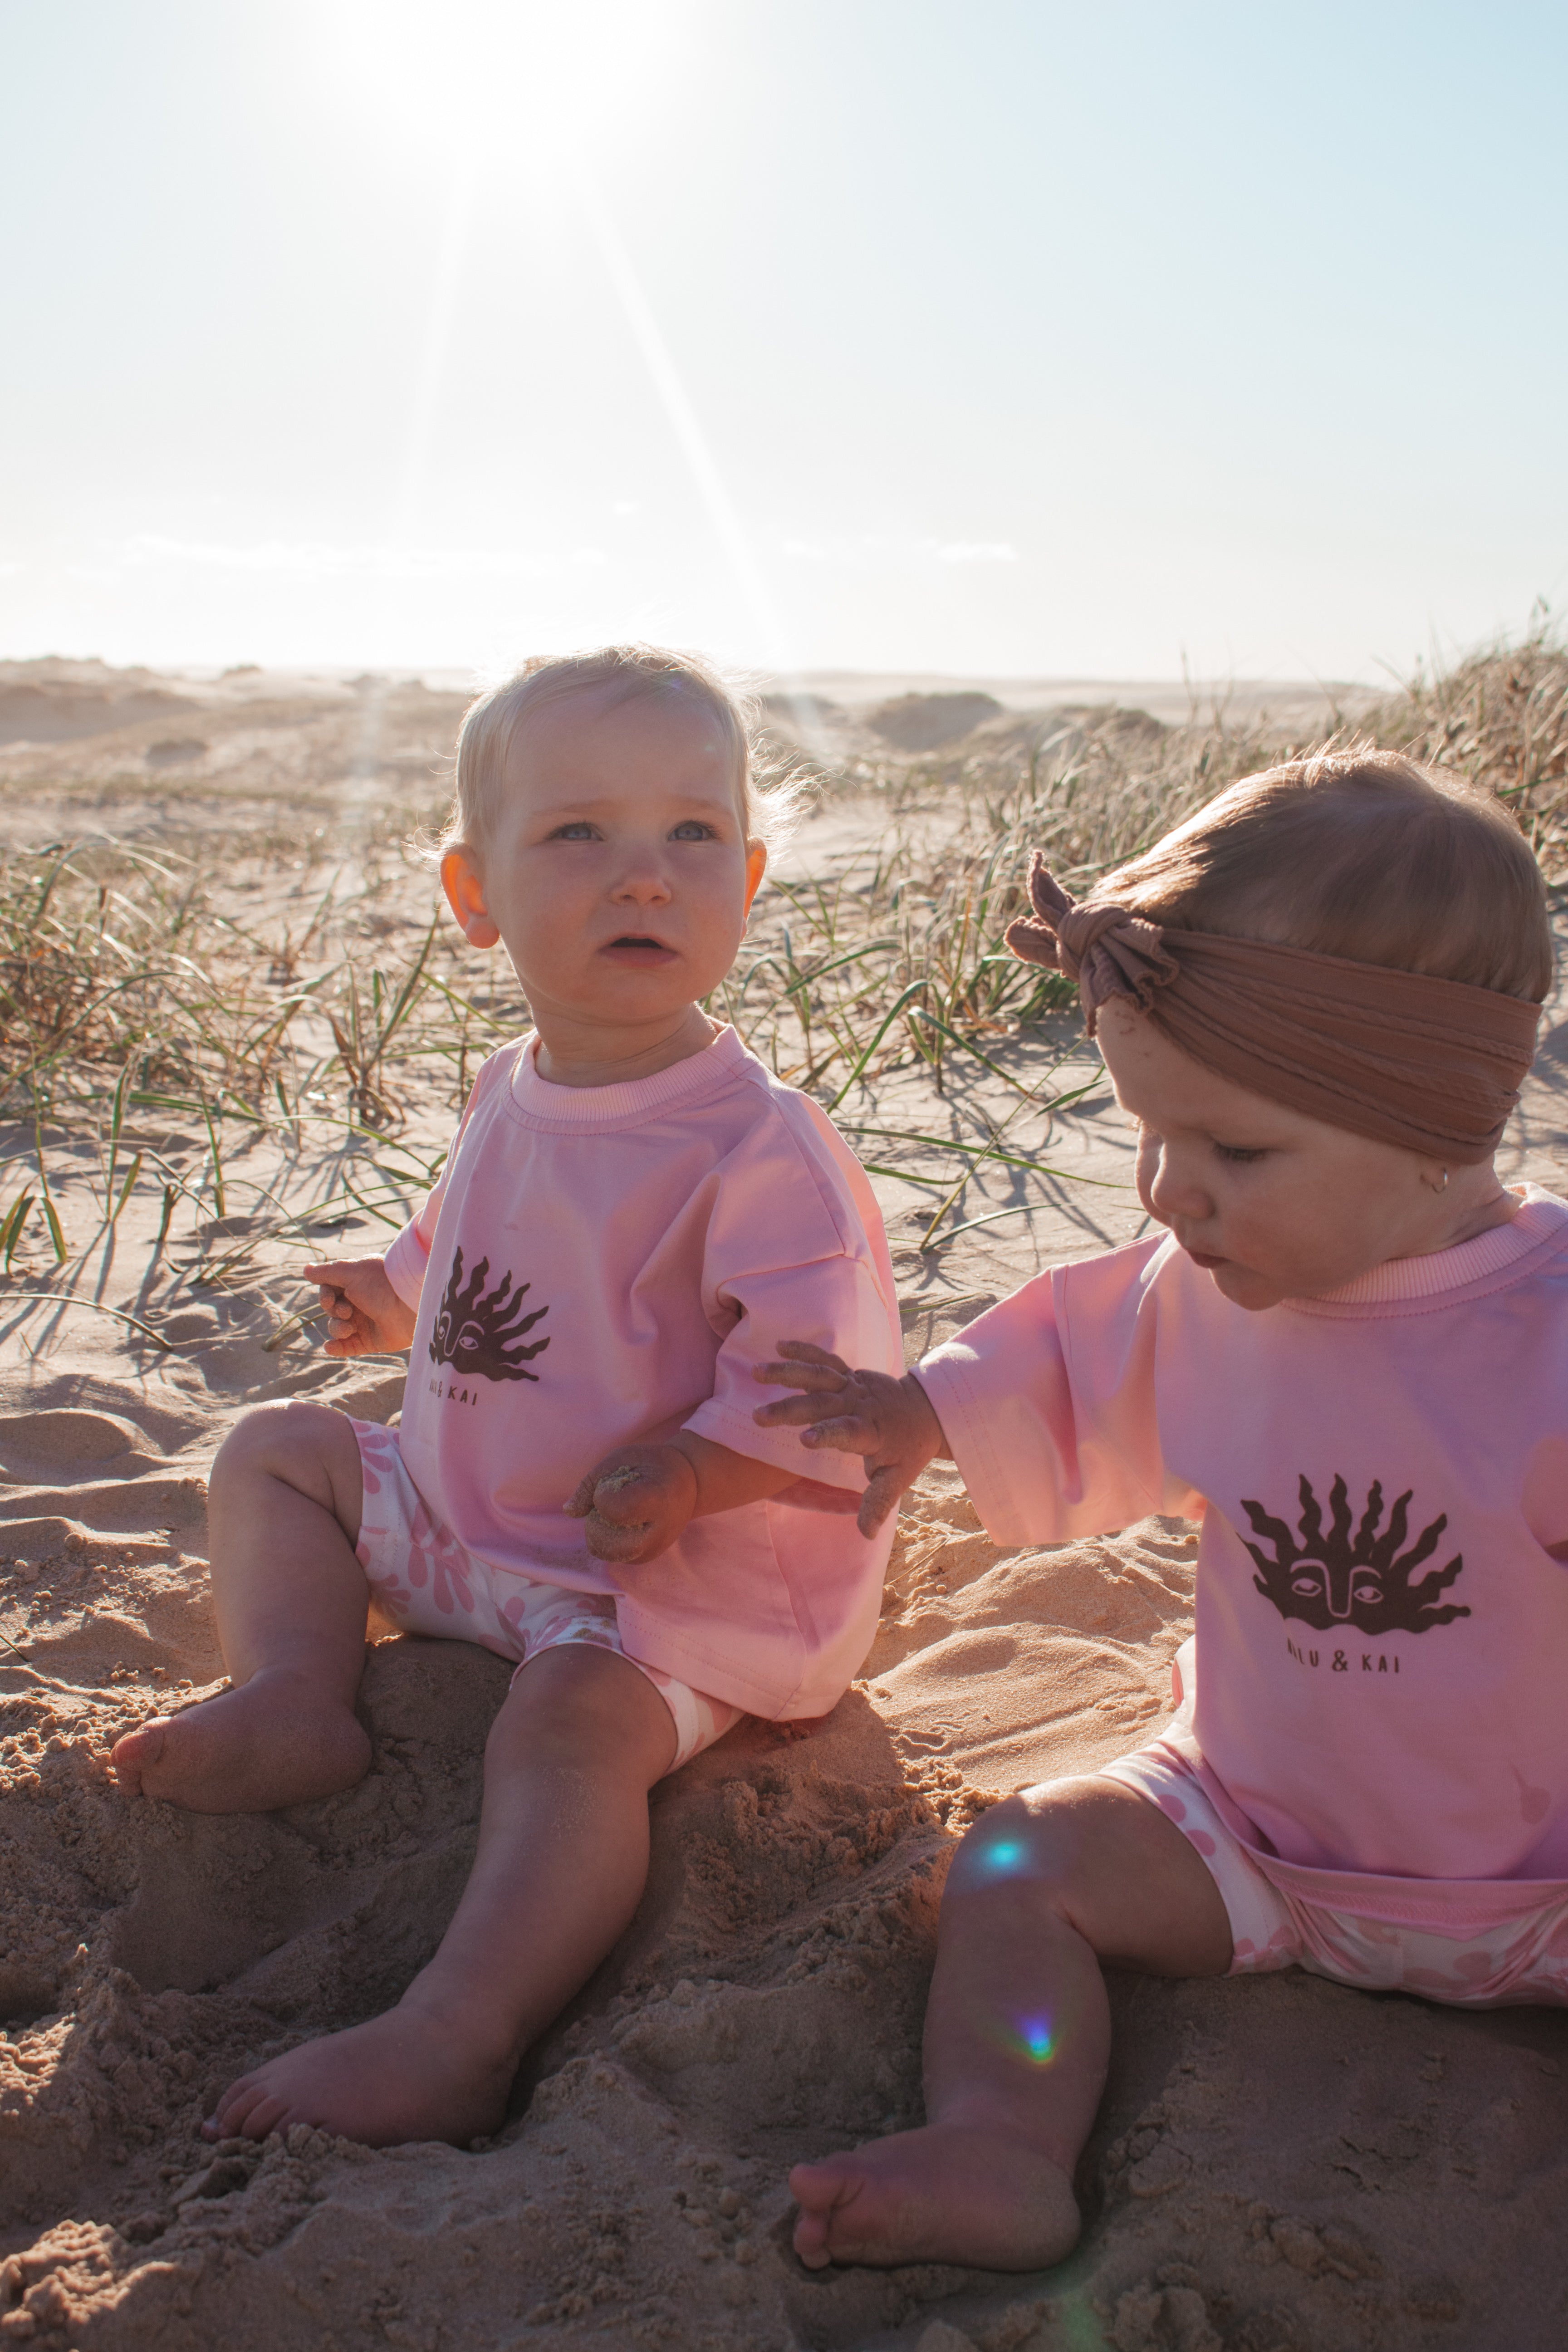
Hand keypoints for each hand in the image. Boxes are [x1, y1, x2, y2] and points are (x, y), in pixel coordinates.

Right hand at [302, 1258, 417, 1358]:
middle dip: (333, 1311)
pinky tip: (330, 1346)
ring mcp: (365, 1322)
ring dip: (336, 1328)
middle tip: (346, 1310)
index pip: (329, 1290)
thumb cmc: (381, 1284)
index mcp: (357, 1283)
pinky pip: (347, 1347)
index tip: (330, 1298)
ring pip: (336, 1328)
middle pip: (331, 1309)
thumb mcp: (351, 1272)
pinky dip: (336, 1348)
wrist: (410, 1306)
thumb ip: (327, 1272)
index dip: (325, 1296)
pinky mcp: (370, 1341)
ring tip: (349, 1327)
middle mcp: (359, 1302)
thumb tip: (306, 1270)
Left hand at [563, 1443, 699, 1565]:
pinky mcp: (645, 1558)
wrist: (689, 1484)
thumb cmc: (651, 1465)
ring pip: (601, 1550)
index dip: (603, 1494)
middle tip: (612, 1500)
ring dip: (598, 1530)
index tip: (618, 1482)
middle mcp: (658, 1532)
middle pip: (605, 1542)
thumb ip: (591, 1483)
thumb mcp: (621, 1458)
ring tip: (618, 1511)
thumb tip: (569, 1512)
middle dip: (595, 1520)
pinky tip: (621, 1522)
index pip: (613, 1510)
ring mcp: (652, 1550)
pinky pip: (608, 1554)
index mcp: (657, 1500)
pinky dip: (605, 1538)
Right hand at [752, 1340, 947, 1535]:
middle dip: (790, 1408)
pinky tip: (778, 1345)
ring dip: (787, 1372)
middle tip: (759, 1416)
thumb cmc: (907, 1449)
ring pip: (818, 1375)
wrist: (924, 1410)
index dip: (827, 1434)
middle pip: (822, 1403)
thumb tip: (866, 1533)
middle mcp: (859, 1405)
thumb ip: (878, 1502)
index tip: (804, 1439)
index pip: (847, 1432)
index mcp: (870, 1432)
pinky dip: (804, 1350)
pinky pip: (825, 1359)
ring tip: (757, 1372)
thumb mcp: (897, 1478)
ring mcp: (853, 1385)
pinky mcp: (849, 1374)